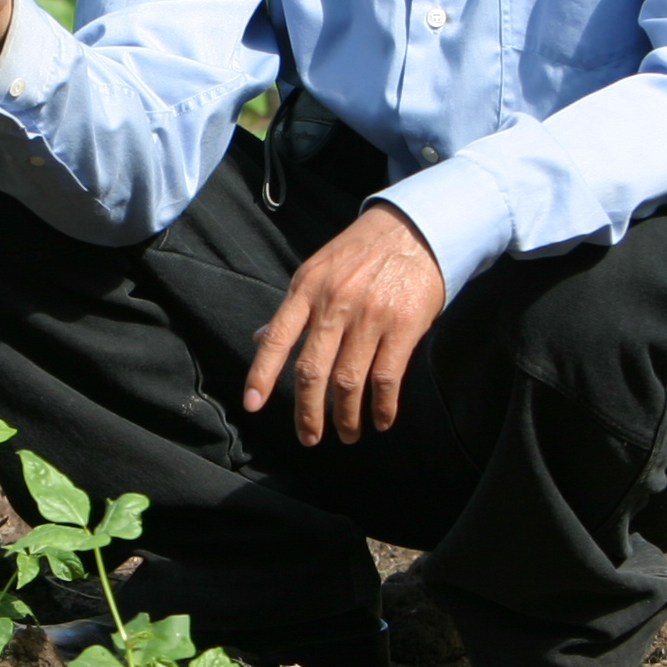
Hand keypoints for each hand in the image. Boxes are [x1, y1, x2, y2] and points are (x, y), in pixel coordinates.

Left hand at [242, 204, 448, 446]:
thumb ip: (293, 308)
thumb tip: (261, 339)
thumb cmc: (361, 253)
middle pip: (312, 370)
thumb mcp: (318, 269)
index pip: (277, 337)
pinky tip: (380, 420)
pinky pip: (386, 377)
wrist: (414, 230)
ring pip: (348, 381)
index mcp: (306, 289)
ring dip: (346, 417)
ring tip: (347, 434)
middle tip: (309, 437)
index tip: (252, 405)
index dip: (262, 373)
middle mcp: (334, 304)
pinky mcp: (404, 326)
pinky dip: (382, 406)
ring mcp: (369, 316)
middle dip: (307, 412)